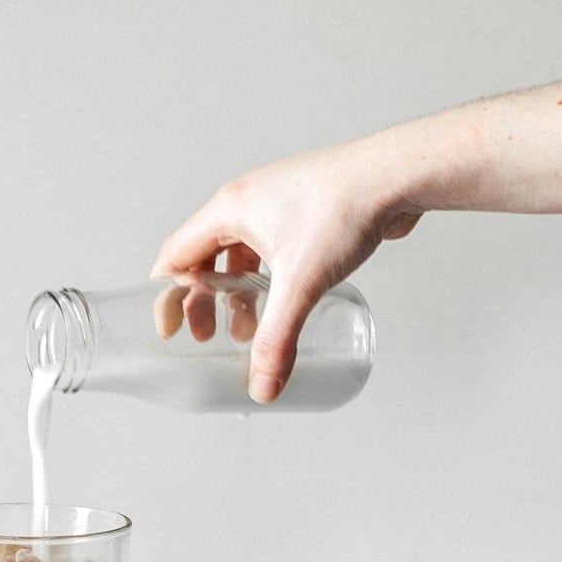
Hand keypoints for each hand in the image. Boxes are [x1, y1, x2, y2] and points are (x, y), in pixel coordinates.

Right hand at [152, 141, 422, 400]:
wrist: (395, 176)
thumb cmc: (344, 208)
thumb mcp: (302, 282)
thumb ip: (279, 338)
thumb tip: (263, 385)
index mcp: (229, 210)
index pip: (176, 255)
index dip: (167, 296)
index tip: (169, 329)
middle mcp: (247, 202)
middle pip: (205, 258)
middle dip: (204, 302)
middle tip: (209, 337)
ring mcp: (276, 205)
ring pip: (239, 255)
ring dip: (238, 294)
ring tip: (247, 330)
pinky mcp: (303, 212)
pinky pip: (269, 249)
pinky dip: (265, 279)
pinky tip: (283, 301)